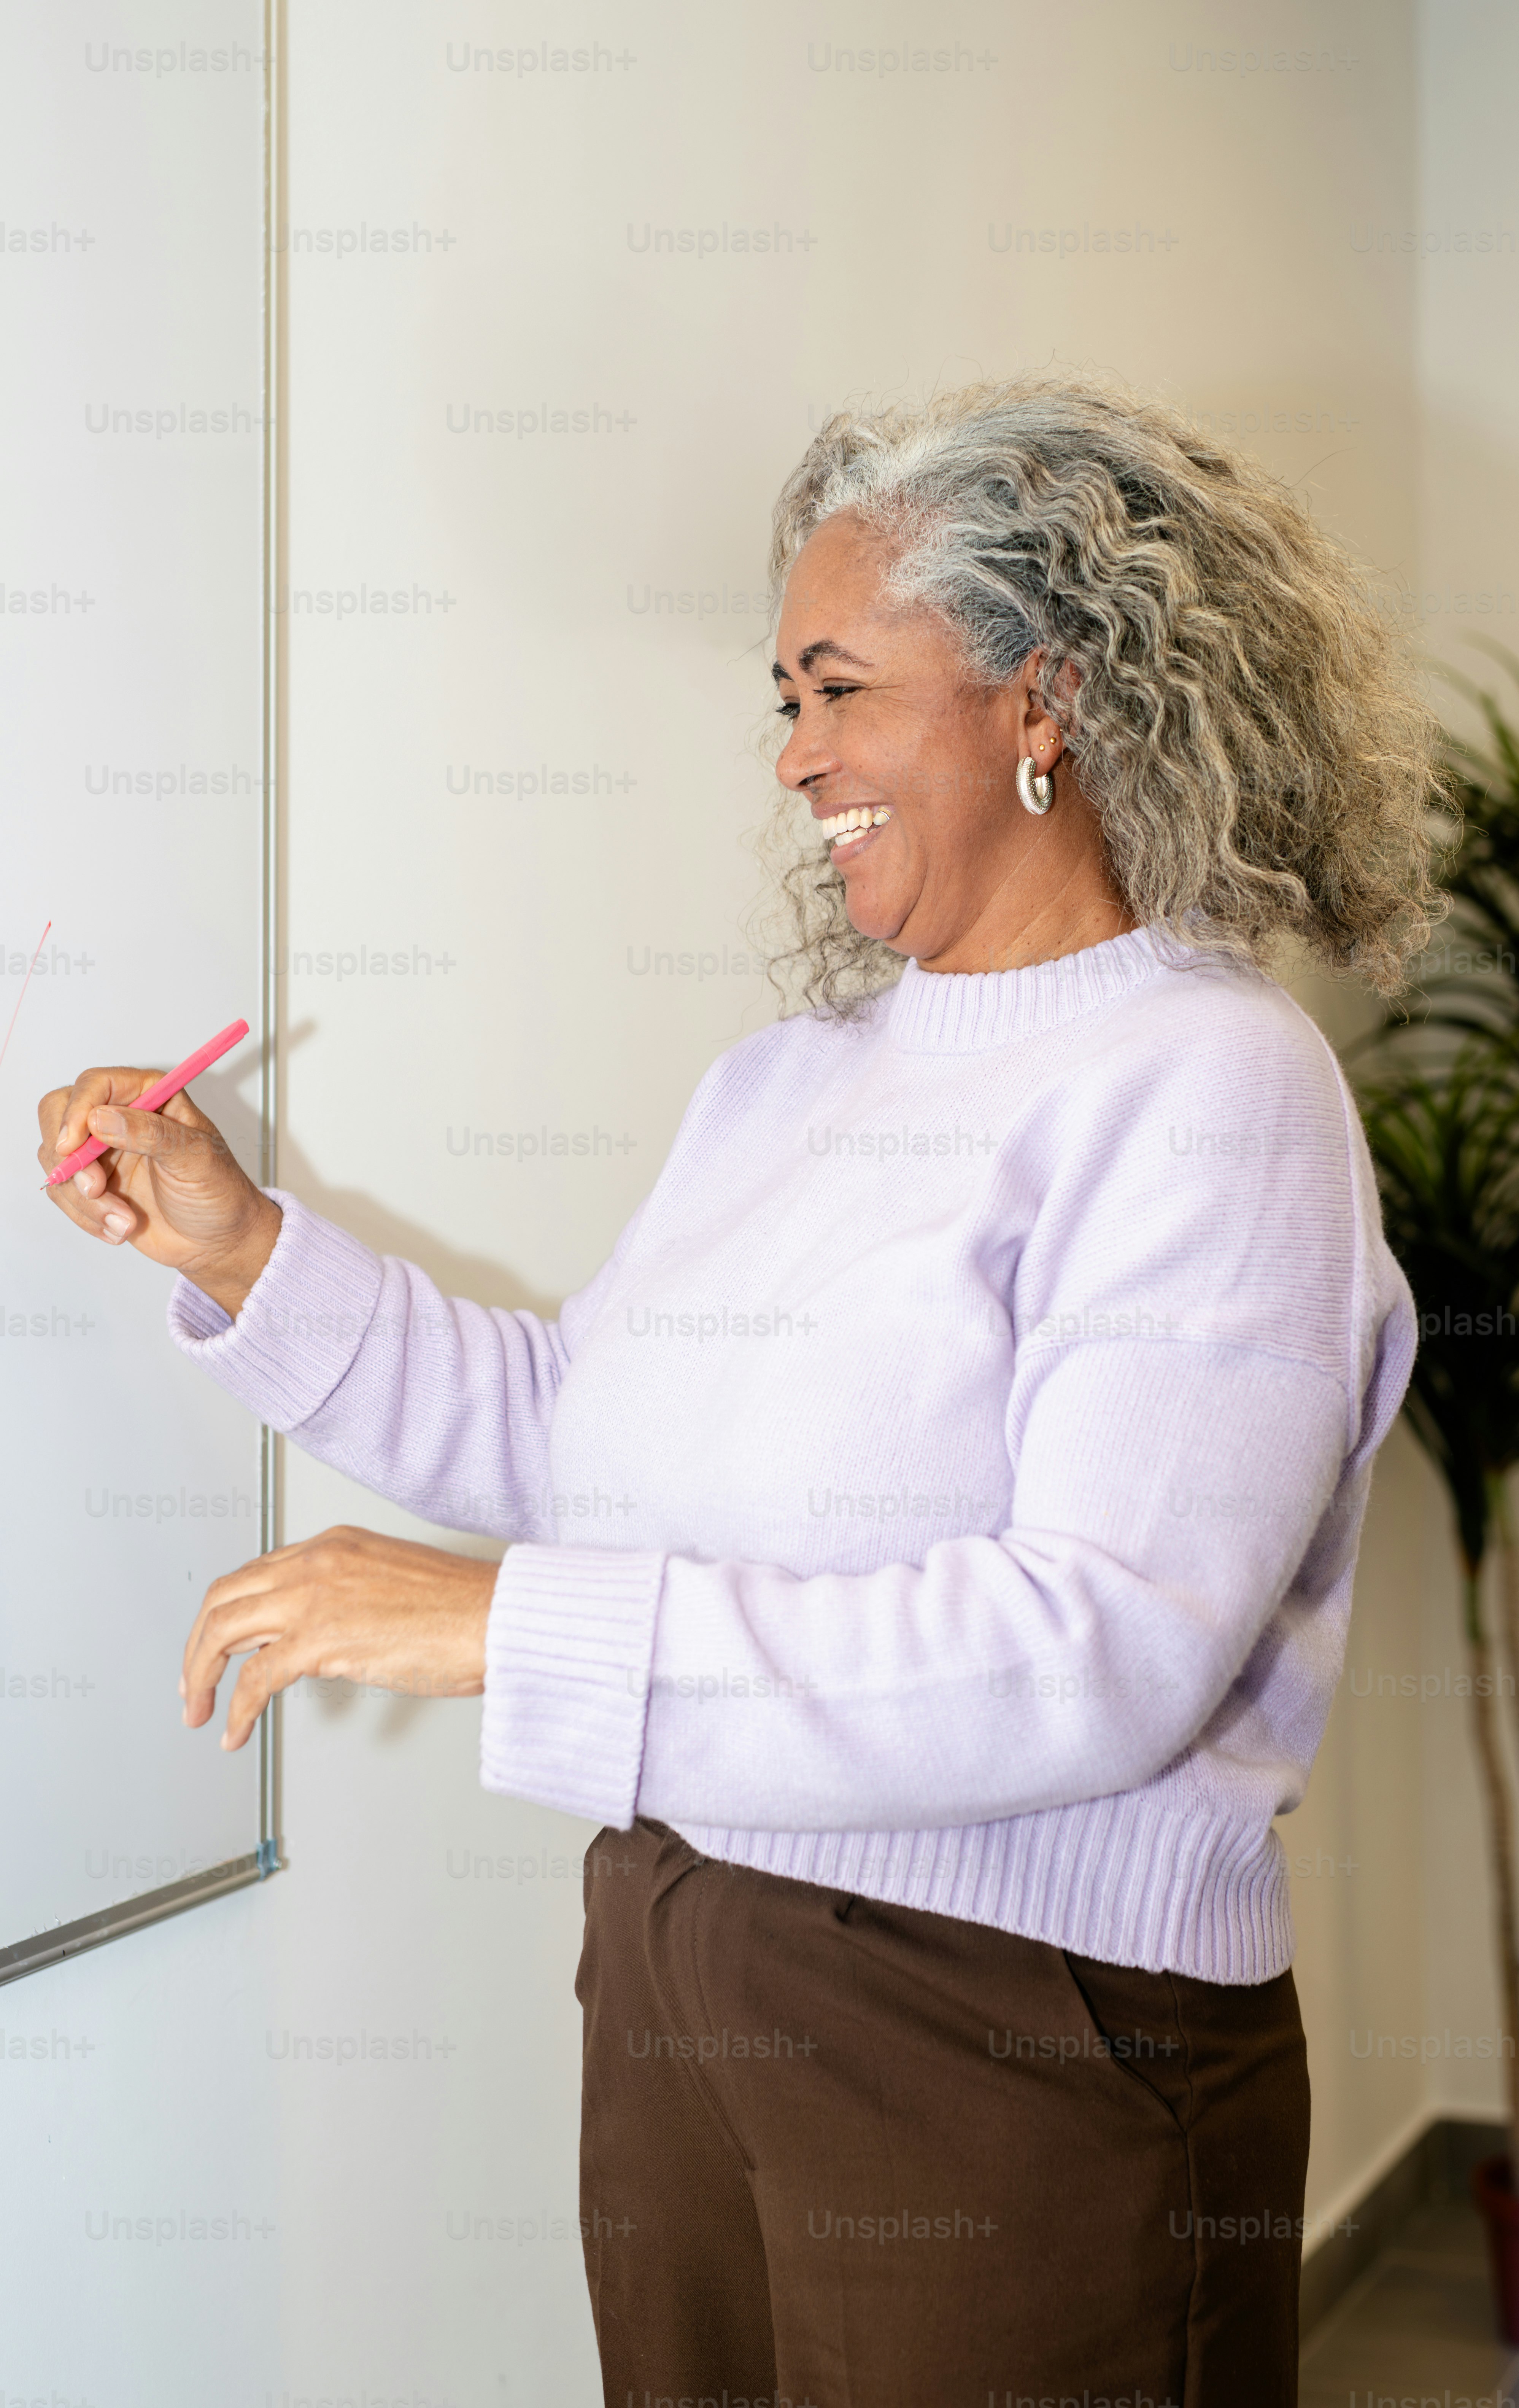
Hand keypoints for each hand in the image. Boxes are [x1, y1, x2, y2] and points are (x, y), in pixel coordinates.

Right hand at [37, 1066, 280, 1316]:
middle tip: (95, 1190)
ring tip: (124, 1222)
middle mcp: (121, 1115)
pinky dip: (85, 1216)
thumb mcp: (196, 1159)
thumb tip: (100, 1117)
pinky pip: (63, 1191)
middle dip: (70, 1158)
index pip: (95, 1083)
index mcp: (149, 1094)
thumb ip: (151, 1133)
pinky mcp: (93, 1181)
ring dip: (84, 1199)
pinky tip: (119, 1229)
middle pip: (58, 1113)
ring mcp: (102, 1149)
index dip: (76, 1111)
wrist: (217, 1240)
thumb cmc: (218, 1192)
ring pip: (56, 1159)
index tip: (71, 1147)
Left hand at [180, 1525, 498, 1750]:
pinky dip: (235, 1710)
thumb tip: (321, 1633)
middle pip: (223, 1598)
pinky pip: (253, 1679)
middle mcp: (314, 1563)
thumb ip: (346, 1595)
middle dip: (197, 1645)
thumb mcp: (390, 1581)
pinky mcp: (320, 1640)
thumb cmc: (462, 1608)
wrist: (494, 1616)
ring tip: (200, 1709)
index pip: (255, 1573)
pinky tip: (235, 1731)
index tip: (218, 1646)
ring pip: (222, 1630)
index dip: (227, 1614)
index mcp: (332, 1545)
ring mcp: (313, 1598)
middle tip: (193, 1681)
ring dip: (200, 1675)